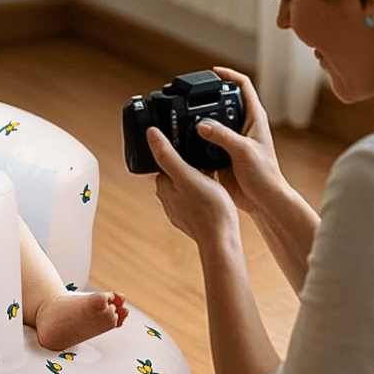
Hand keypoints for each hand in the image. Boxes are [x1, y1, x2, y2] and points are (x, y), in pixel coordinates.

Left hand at [146, 127, 237, 246]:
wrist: (223, 240)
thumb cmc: (208, 208)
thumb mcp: (187, 175)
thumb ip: (168, 155)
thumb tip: (150, 133)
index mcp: (163, 187)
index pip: (166, 161)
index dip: (178, 150)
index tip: (190, 143)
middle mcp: (169, 200)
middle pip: (177, 172)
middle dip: (189, 163)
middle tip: (206, 155)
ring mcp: (182, 210)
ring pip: (188, 185)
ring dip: (199, 176)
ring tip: (214, 170)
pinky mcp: (195, 217)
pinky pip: (198, 197)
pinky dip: (205, 190)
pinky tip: (217, 188)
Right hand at [196, 67, 286, 215]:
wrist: (263, 201)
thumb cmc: (265, 175)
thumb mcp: (244, 151)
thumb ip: (223, 136)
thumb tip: (201, 124)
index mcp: (254, 118)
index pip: (243, 86)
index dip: (229, 75)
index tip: (213, 72)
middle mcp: (243, 126)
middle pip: (224, 102)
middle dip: (208, 96)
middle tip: (190, 94)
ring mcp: (231, 140)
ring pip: (212, 122)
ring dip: (198, 118)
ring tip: (182, 115)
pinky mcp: (221, 155)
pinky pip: (204, 142)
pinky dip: (194, 140)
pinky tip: (183, 140)